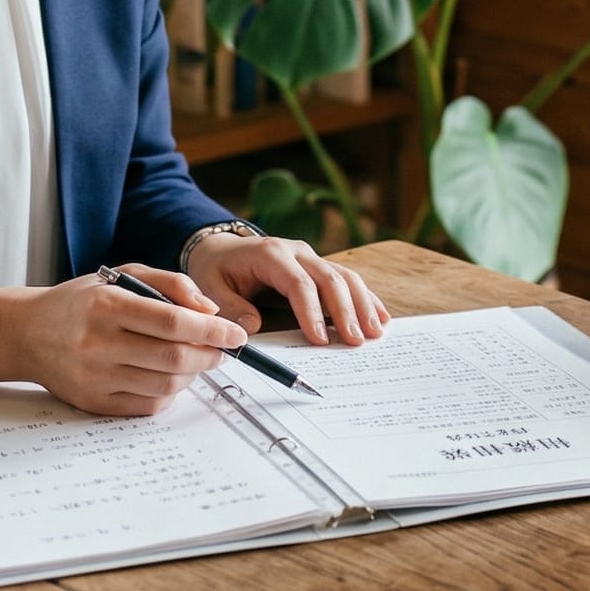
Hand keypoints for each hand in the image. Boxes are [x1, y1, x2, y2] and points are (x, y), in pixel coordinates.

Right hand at [0, 266, 248, 415]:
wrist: (27, 333)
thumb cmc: (81, 301)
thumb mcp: (122, 275)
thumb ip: (169, 284)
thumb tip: (210, 310)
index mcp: (106, 304)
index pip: (171, 321)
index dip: (211, 330)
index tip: (236, 333)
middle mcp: (98, 342)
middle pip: (173, 357)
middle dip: (210, 355)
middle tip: (224, 349)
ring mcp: (94, 377)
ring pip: (165, 385)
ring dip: (194, 374)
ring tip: (197, 359)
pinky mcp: (93, 402)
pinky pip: (147, 406)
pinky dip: (170, 393)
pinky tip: (171, 376)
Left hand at [183, 231, 389, 346]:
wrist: (222, 249)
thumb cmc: (217, 270)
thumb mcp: (209, 286)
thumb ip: (228, 307)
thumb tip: (252, 328)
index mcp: (270, 254)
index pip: (298, 283)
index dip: (312, 312)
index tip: (320, 340)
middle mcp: (297, 252)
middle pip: (329, 278)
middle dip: (345, 310)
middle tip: (356, 341)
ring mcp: (311, 258)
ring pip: (344, 277)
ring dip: (363, 304)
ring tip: (375, 332)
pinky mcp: (319, 267)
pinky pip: (347, 280)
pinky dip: (366, 298)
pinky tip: (381, 316)